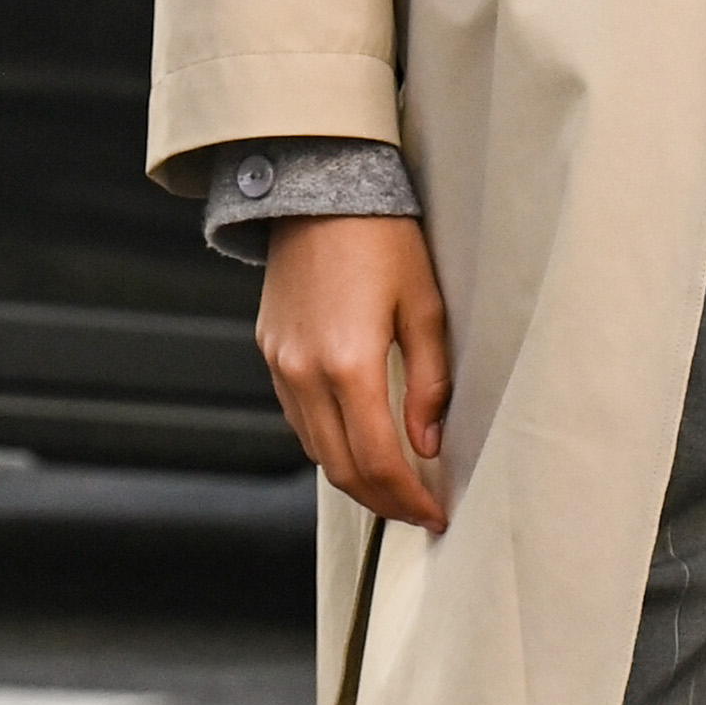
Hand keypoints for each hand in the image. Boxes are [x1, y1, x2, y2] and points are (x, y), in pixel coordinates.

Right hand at [256, 215, 451, 529]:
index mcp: (349, 363)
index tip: (435, 514)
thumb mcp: (426, 308)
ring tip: (394, 483)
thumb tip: (427, 446)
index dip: (406, 499)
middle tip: (417, 510)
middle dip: (381, 501)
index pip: (376, 461)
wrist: (319, 189)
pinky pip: (298, 418)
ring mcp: (281, 364)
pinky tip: (359, 439)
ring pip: (314, 449)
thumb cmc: (383, 240)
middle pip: (340, 469)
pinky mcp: (270, 352)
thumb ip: (428, 384)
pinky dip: (329, 441)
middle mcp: (305, 372)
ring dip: (353, 476)